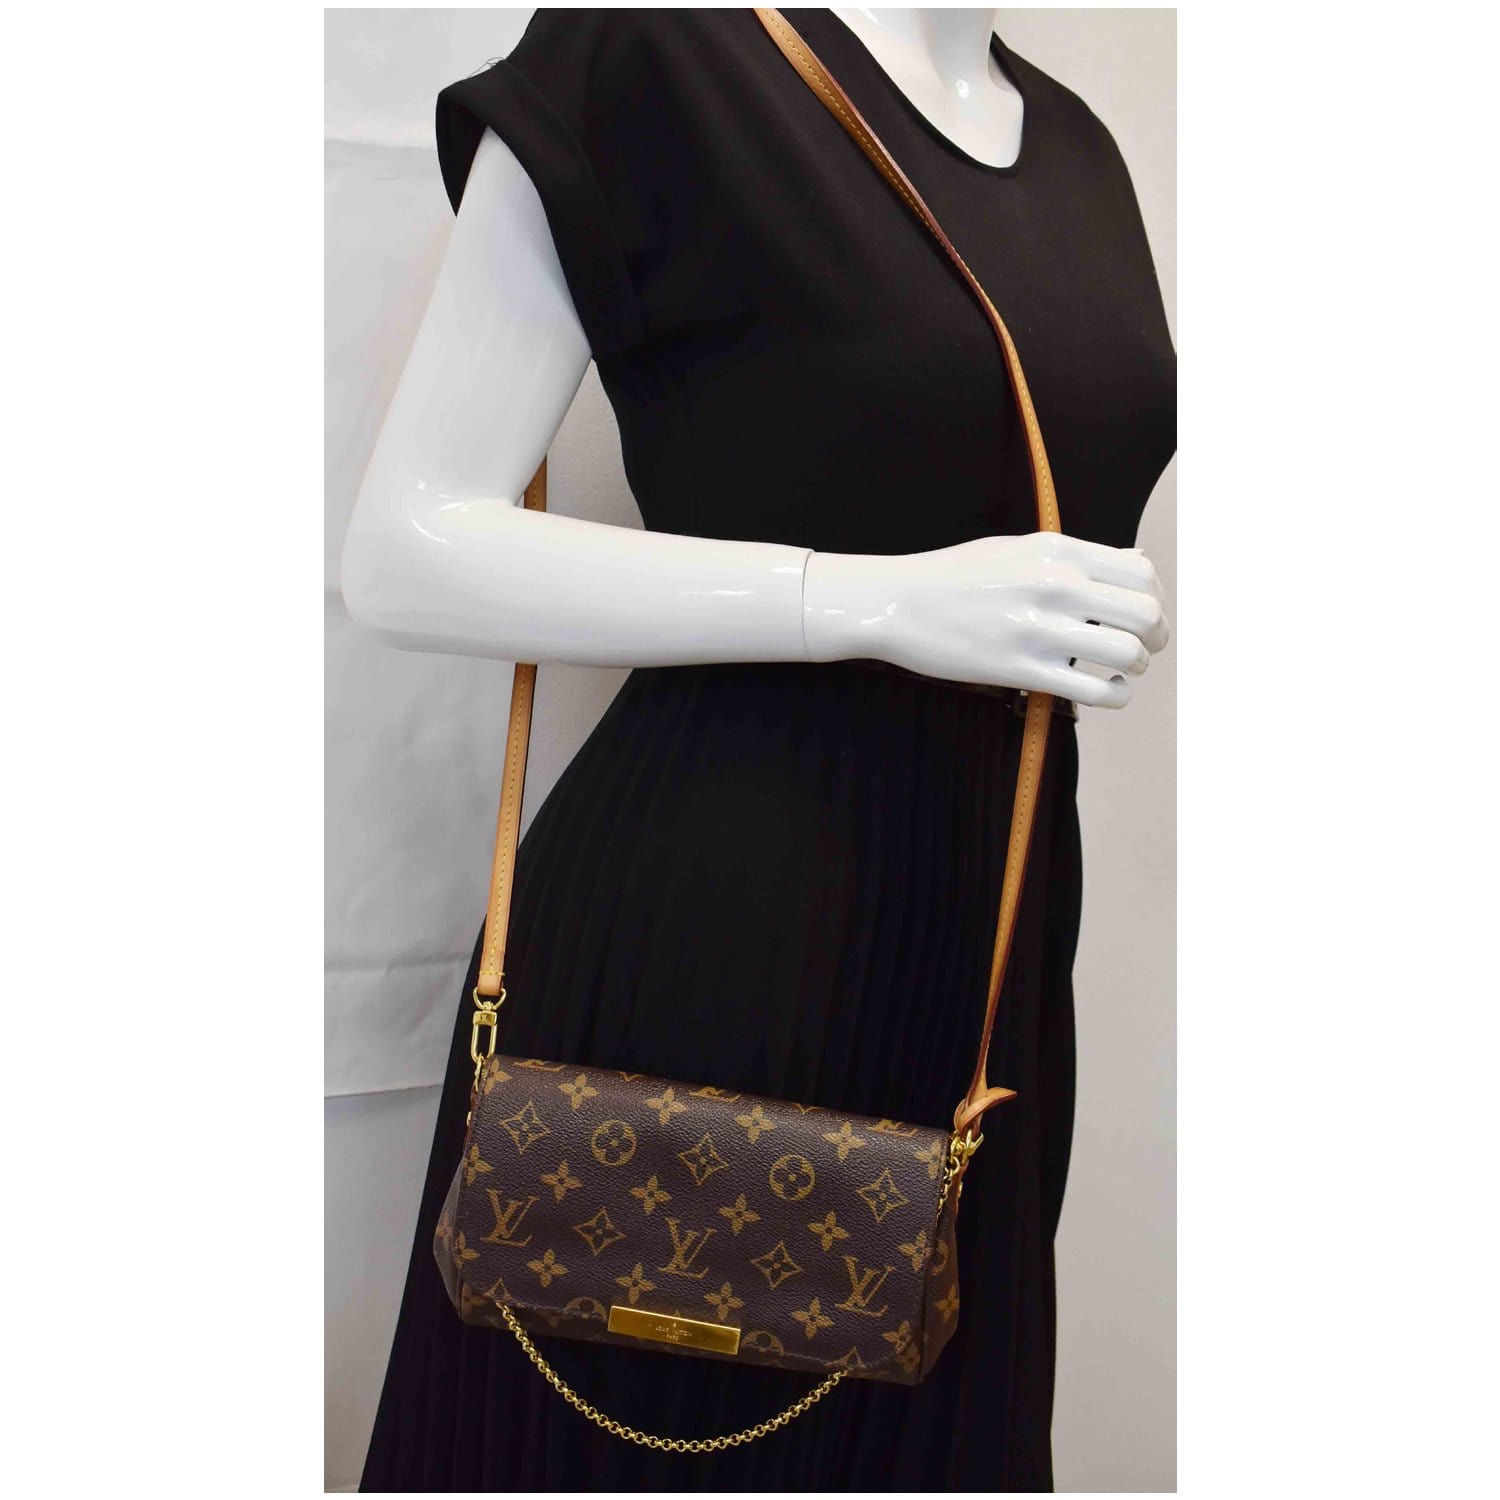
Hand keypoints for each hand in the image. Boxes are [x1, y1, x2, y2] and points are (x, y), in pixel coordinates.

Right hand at [803, 532, 1169, 707]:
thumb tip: (1138, 560)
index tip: (1143, 615)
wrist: (898, 602)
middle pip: (1145, 613)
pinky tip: (1106, 691)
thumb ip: (1078, 556)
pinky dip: (1115, 695)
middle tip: (1146, 648)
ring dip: (1136, 665)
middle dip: (1157, 636)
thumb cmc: (957, 576)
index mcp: (1057, 550)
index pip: (1141, 572)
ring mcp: (1038, 629)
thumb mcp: (1020, 548)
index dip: (1155, 598)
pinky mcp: (1021, 669)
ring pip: (1127, 652)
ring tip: (1122, 669)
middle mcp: (1055, 585)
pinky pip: (1094, 691)